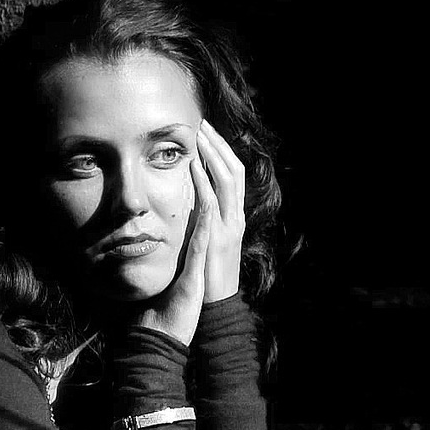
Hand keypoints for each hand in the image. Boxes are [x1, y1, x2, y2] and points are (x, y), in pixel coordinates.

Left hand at [193, 121, 247, 304]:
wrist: (217, 304)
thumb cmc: (211, 275)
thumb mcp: (212, 241)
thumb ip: (207, 220)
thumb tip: (194, 201)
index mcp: (235, 217)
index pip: (235, 176)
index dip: (224, 153)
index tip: (209, 134)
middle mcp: (236, 217)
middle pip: (234, 171)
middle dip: (219, 145)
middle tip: (203, 125)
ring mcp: (229, 225)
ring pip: (227, 181)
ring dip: (212, 155)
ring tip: (199, 136)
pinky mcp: (218, 236)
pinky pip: (211, 202)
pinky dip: (203, 181)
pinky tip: (193, 165)